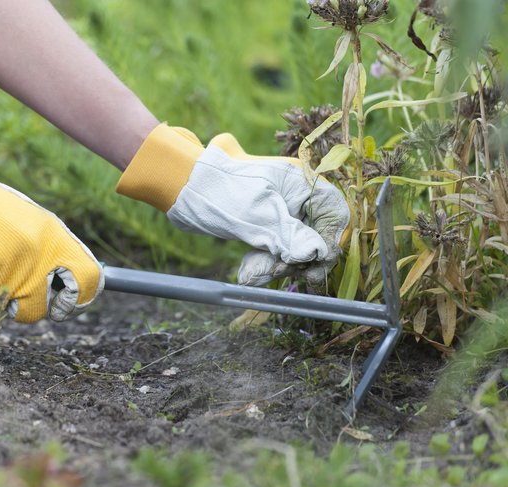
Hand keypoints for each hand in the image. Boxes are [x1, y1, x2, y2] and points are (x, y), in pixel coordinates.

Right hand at [0, 130, 103, 321]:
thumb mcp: (28, 219)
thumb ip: (49, 250)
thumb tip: (69, 277)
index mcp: (50, 239)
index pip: (86, 280)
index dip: (77, 297)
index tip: (67, 301)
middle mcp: (30, 260)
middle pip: (39, 310)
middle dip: (26, 305)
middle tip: (12, 289)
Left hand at [116, 124, 348, 285]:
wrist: (183, 186)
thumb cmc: (222, 192)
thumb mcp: (259, 215)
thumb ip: (289, 235)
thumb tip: (315, 254)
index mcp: (303, 182)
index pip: (334, 214)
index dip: (328, 242)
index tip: (313, 264)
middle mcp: (296, 196)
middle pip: (314, 235)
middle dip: (296, 259)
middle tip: (277, 272)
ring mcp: (280, 211)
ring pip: (293, 248)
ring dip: (277, 266)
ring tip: (252, 273)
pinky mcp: (265, 226)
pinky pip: (275, 250)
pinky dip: (264, 263)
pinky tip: (249, 273)